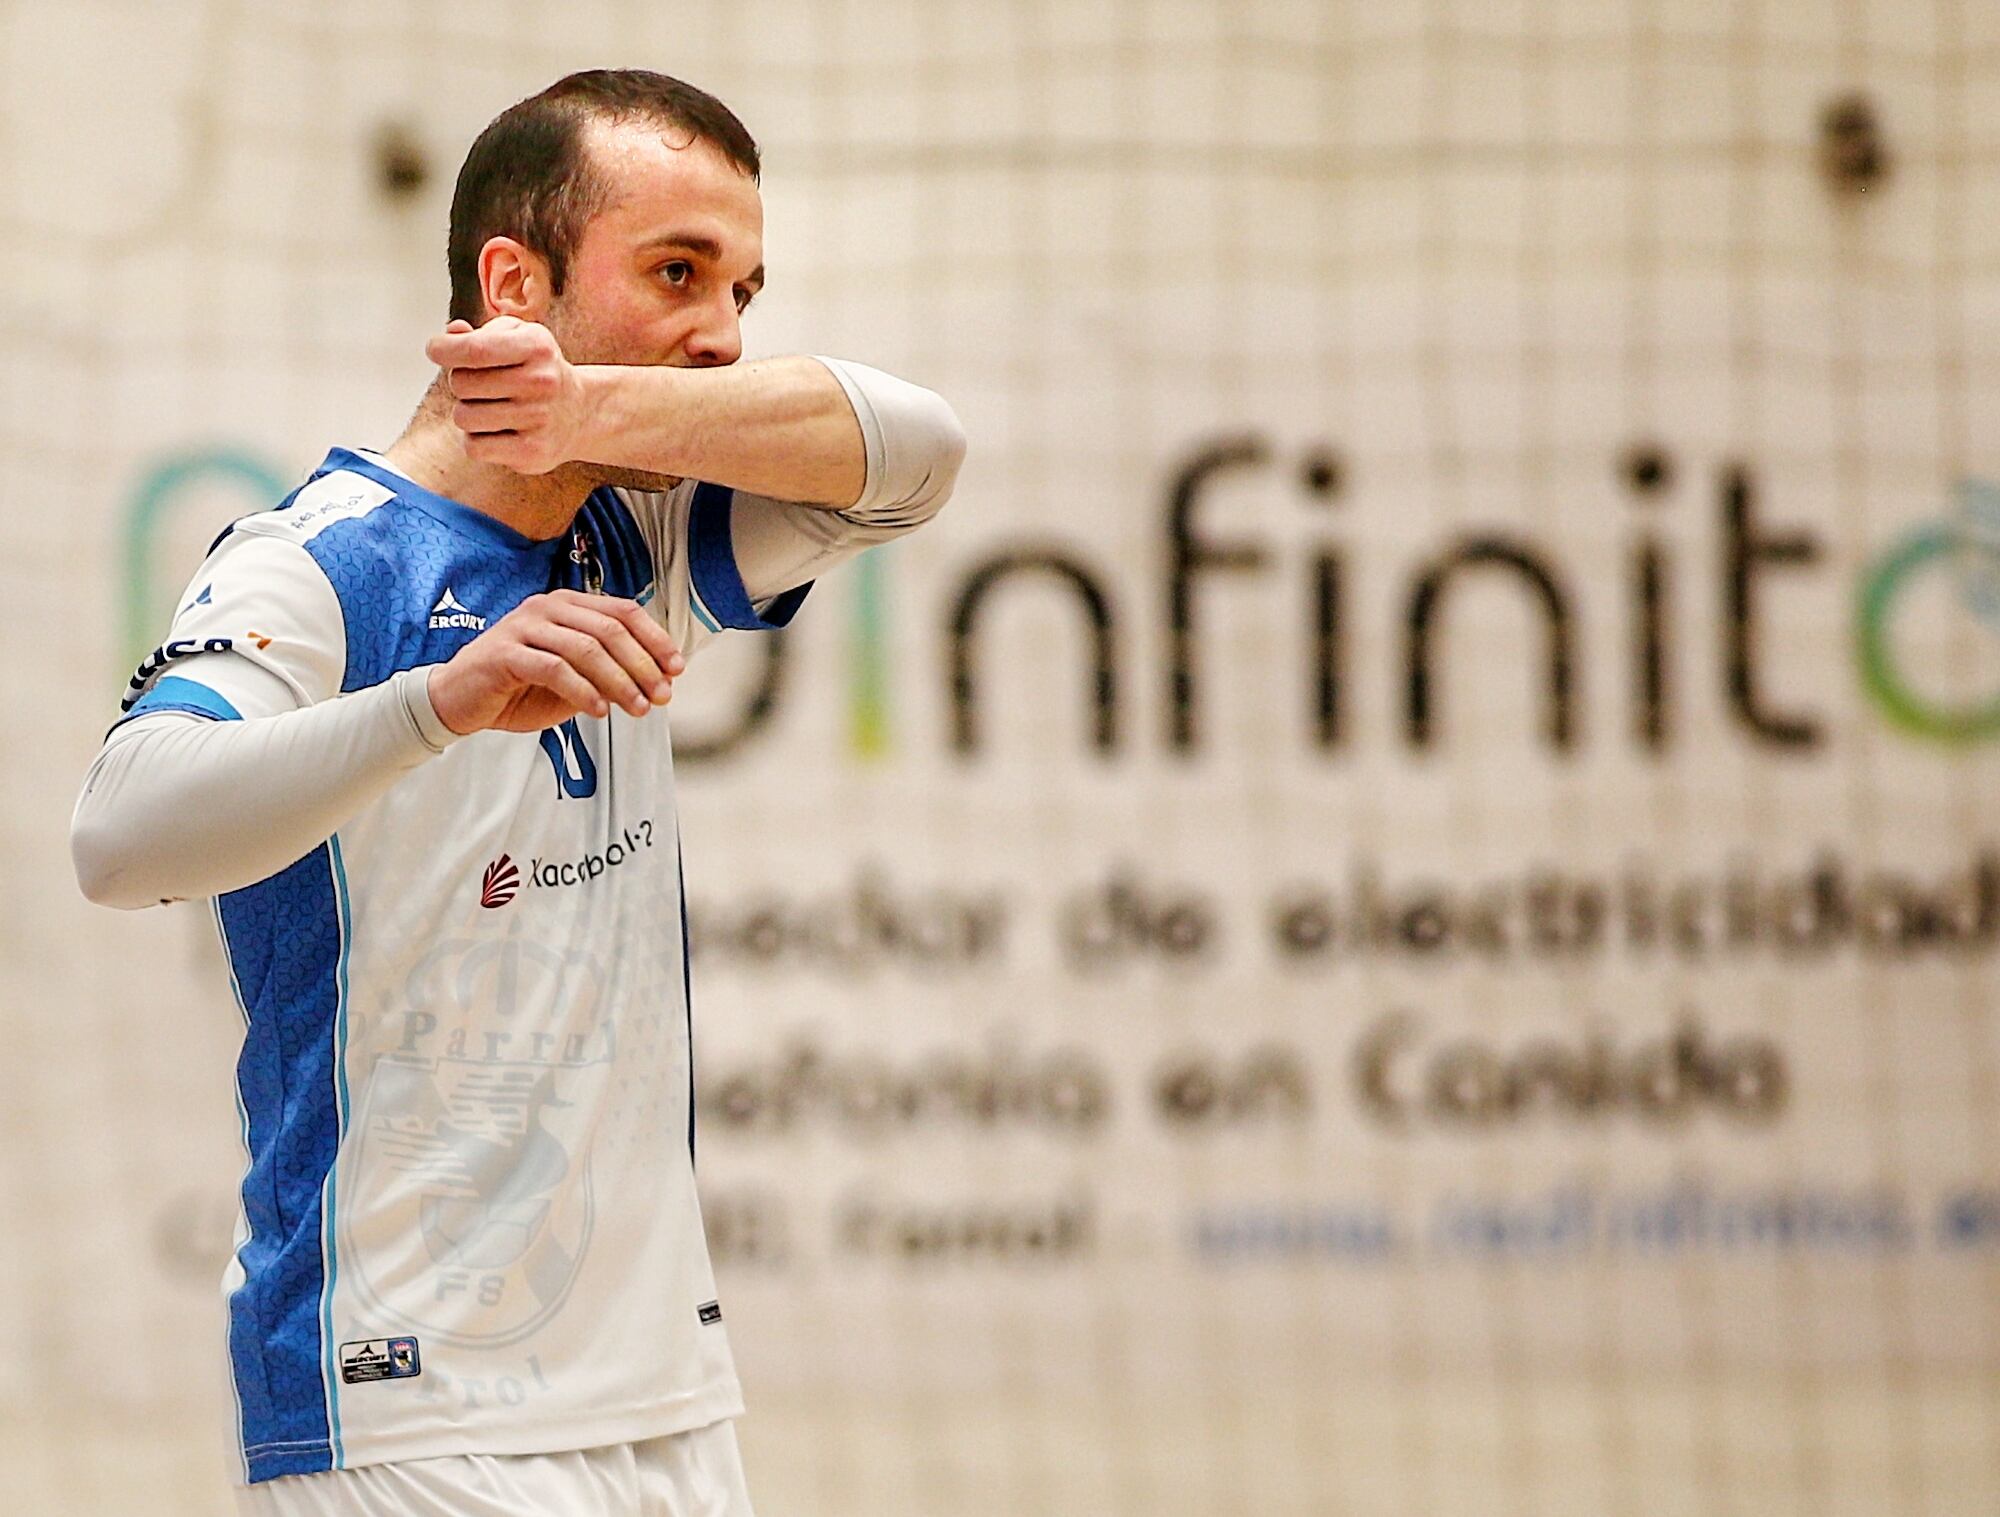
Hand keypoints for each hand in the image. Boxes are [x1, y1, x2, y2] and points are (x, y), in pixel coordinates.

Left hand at [426, 316, 590, 473]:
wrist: (579, 413)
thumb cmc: (537, 370)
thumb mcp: (517, 337)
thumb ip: (480, 334)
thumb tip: (451, 334)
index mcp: (537, 346)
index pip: (474, 349)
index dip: (443, 349)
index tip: (436, 350)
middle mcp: (541, 381)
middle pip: (461, 383)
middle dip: (460, 382)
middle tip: (482, 385)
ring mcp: (539, 419)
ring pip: (463, 416)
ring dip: (468, 412)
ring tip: (490, 408)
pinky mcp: (532, 452)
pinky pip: (474, 447)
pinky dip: (476, 439)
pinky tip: (495, 431)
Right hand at [426, 590, 684, 734]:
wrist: (459, 702)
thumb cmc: (520, 689)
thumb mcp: (576, 682)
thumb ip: (610, 676)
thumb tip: (659, 683)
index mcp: (569, 605)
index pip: (624, 612)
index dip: (655, 639)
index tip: (677, 670)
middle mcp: (548, 607)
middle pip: (610, 629)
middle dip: (643, 664)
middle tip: (661, 696)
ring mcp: (524, 626)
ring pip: (585, 647)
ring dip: (619, 681)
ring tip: (637, 709)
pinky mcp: (504, 652)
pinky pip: (553, 668)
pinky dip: (582, 691)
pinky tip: (599, 712)